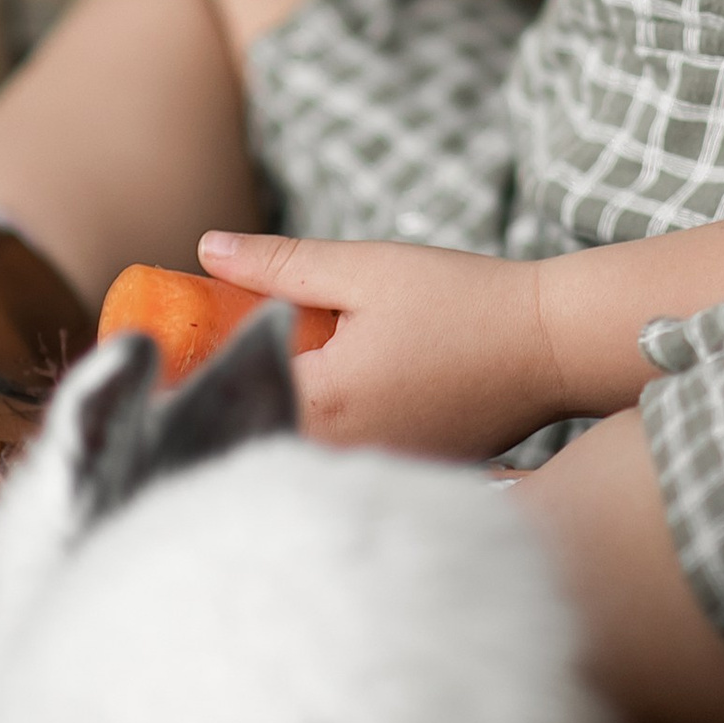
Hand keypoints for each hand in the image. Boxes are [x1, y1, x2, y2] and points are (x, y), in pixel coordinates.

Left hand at [199, 230, 562, 461]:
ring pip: (294, 442)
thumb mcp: (367, 268)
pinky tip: (340, 382)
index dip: (193, 361)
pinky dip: (323, 421)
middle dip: (229, 382)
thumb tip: (207, 248)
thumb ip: (280, 263)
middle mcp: (341, 453)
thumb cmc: (466, 301)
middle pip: (253, 423)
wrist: (552, 346)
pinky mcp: (401, 474)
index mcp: (323, 401)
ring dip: (276, 402)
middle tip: (216, 340)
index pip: (226, 387)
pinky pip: (336, 453)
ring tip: (281, 357)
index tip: (171, 336)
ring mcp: (372, 471)